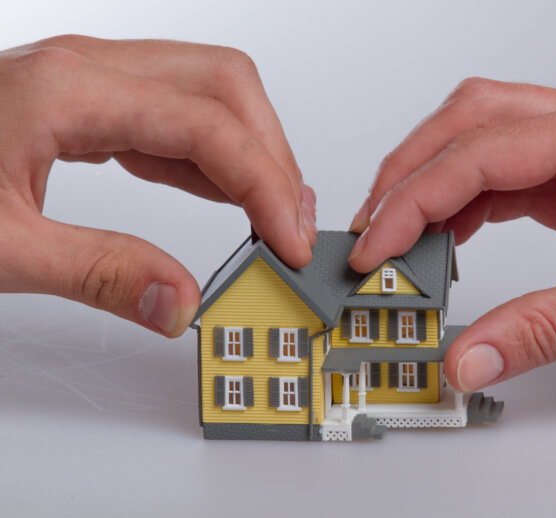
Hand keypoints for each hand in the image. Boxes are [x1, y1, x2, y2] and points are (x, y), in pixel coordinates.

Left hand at [0, 35, 315, 336]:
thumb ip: (101, 274)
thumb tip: (182, 302)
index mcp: (71, 90)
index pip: (210, 124)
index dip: (265, 183)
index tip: (288, 240)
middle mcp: (91, 70)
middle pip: (226, 84)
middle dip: (273, 154)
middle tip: (289, 223)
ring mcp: (93, 82)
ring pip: (210, 94)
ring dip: (252, 153)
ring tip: (270, 216)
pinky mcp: (91, 105)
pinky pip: (177, 118)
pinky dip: (215, 159)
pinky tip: (223, 199)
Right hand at [348, 78, 555, 391]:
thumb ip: (542, 329)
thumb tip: (468, 356)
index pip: (477, 153)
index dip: (413, 200)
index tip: (375, 245)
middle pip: (469, 121)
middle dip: (409, 171)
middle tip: (372, 227)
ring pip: (484, 141)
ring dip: (434, 183)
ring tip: (400, 236)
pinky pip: (510, 175)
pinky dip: (468, 202)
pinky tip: (450, 235)